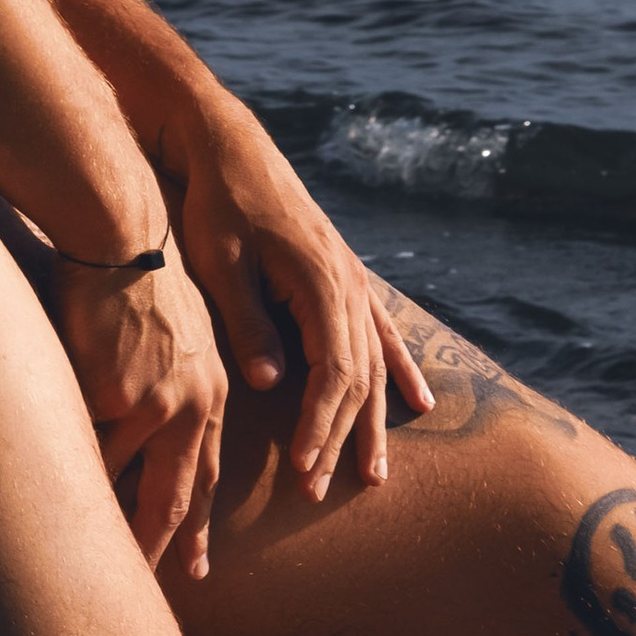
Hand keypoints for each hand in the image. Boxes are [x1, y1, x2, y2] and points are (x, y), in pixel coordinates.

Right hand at [53, 252, 228, 580]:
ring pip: (126, 486)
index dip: (195, 521)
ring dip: (110, 527)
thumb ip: (172, 380)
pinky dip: (74, 483)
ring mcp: (153, 405)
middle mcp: (190, 405)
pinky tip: (57, 511)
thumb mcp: (177, 331)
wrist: (120, 230)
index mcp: (208, 390)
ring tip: (92, 561)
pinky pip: (87, 453)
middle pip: (176, 497)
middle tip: (156, 592)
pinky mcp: (113, 397)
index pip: (204, 472)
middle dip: (165, 548)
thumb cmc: (137, 274)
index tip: (195, 562)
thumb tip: (148, 415)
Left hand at [162, 92, 433, 501]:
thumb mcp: (221, 262)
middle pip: (358, 375)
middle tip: (320, 491)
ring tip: (373, 475)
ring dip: (372, 418)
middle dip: (341, 436)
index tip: (302, 472)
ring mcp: (351, 275)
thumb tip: (274, 384)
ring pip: (374, 359)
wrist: (228, 144)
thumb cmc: (216, 203)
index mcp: (320, 279)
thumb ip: (248, 322)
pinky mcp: (343, 271)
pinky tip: (418, 400)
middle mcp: (346, 280)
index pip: (333, 372)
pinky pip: (381, 329)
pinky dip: (399, 367)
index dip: (320, 426)